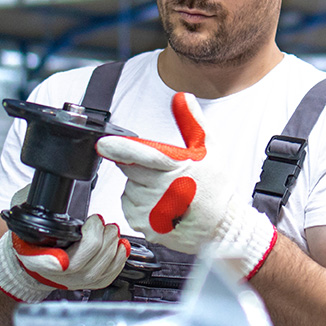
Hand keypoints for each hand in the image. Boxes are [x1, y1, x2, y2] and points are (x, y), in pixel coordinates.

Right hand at [0, 215, 130, 302]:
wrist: (31, 258)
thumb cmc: (31, 234)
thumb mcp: (24, 214)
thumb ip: (30, 202)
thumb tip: (47, 186)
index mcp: (34, 256)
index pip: (46, 261)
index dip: (54, 259)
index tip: (67, 251)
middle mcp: (53, 273)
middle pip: (80, 264)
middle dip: (97, 239)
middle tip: (100, 222)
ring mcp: (70, 280)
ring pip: (95, 272)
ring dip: (110, 248)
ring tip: (112, 230)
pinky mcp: (85, 283)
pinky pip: (105, 278)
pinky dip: (117, 262)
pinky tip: (121, 247)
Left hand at [96, 92, 276, 278]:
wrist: (222, 227)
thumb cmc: (215, 188)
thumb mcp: (209, 149)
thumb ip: (192, 121)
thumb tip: (183, 98)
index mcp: (175, 167)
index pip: (142, 154)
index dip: (120, 148)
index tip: (104, 144)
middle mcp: (162, 190)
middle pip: (130, 168)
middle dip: (139, 166)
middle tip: (162, 173)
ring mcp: (153, 210)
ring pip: (128, 188)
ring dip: (139, 186)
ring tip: (165, 193)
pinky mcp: (146, 225)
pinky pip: (128, 207)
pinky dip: (138, 204)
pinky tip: (159, 205)